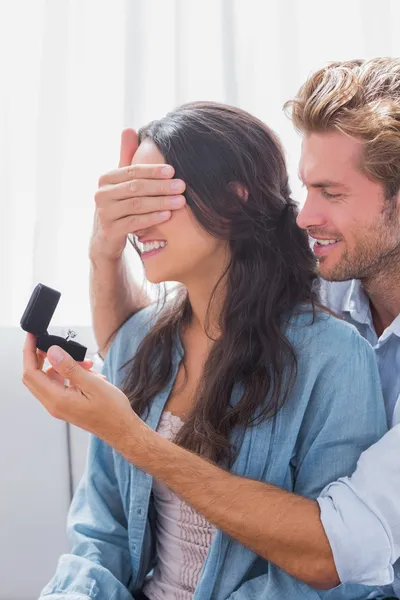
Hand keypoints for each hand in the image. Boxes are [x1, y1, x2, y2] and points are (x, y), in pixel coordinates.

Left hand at [23, 334, 140, 449]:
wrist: (121, 429)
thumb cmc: (112, 411)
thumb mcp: (92, 384)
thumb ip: (70, 368)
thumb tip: (52, 352)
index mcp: (57, 400)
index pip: (31, 373)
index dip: (29, 352)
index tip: (32, 336)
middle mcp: (54, 405)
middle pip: (34, 376)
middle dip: (41, 357)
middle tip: (53, 343)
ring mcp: (59, 406)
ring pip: (49, 379)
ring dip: (62, 366)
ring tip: (85, 363)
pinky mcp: (66, 405)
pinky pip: (60, 385)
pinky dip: (69, 374)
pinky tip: (88, 373)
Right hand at [89, 128, 186, 261]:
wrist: (106, 240)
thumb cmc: (119, 207)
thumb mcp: (121, 182)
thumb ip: (126, 157)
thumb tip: (129, 129)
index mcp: (106, 179)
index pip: (132, 171)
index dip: (153, 170)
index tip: (173, 170)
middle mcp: (101, 194)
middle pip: (136, 187)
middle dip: (161, 186)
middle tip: (182, 186)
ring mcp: (105, 213)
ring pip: (137, 205)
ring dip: (161, 202)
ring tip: (180, 201)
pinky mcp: (110, 231)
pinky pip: (134, 222)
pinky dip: (152, 218)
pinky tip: (167, 215)